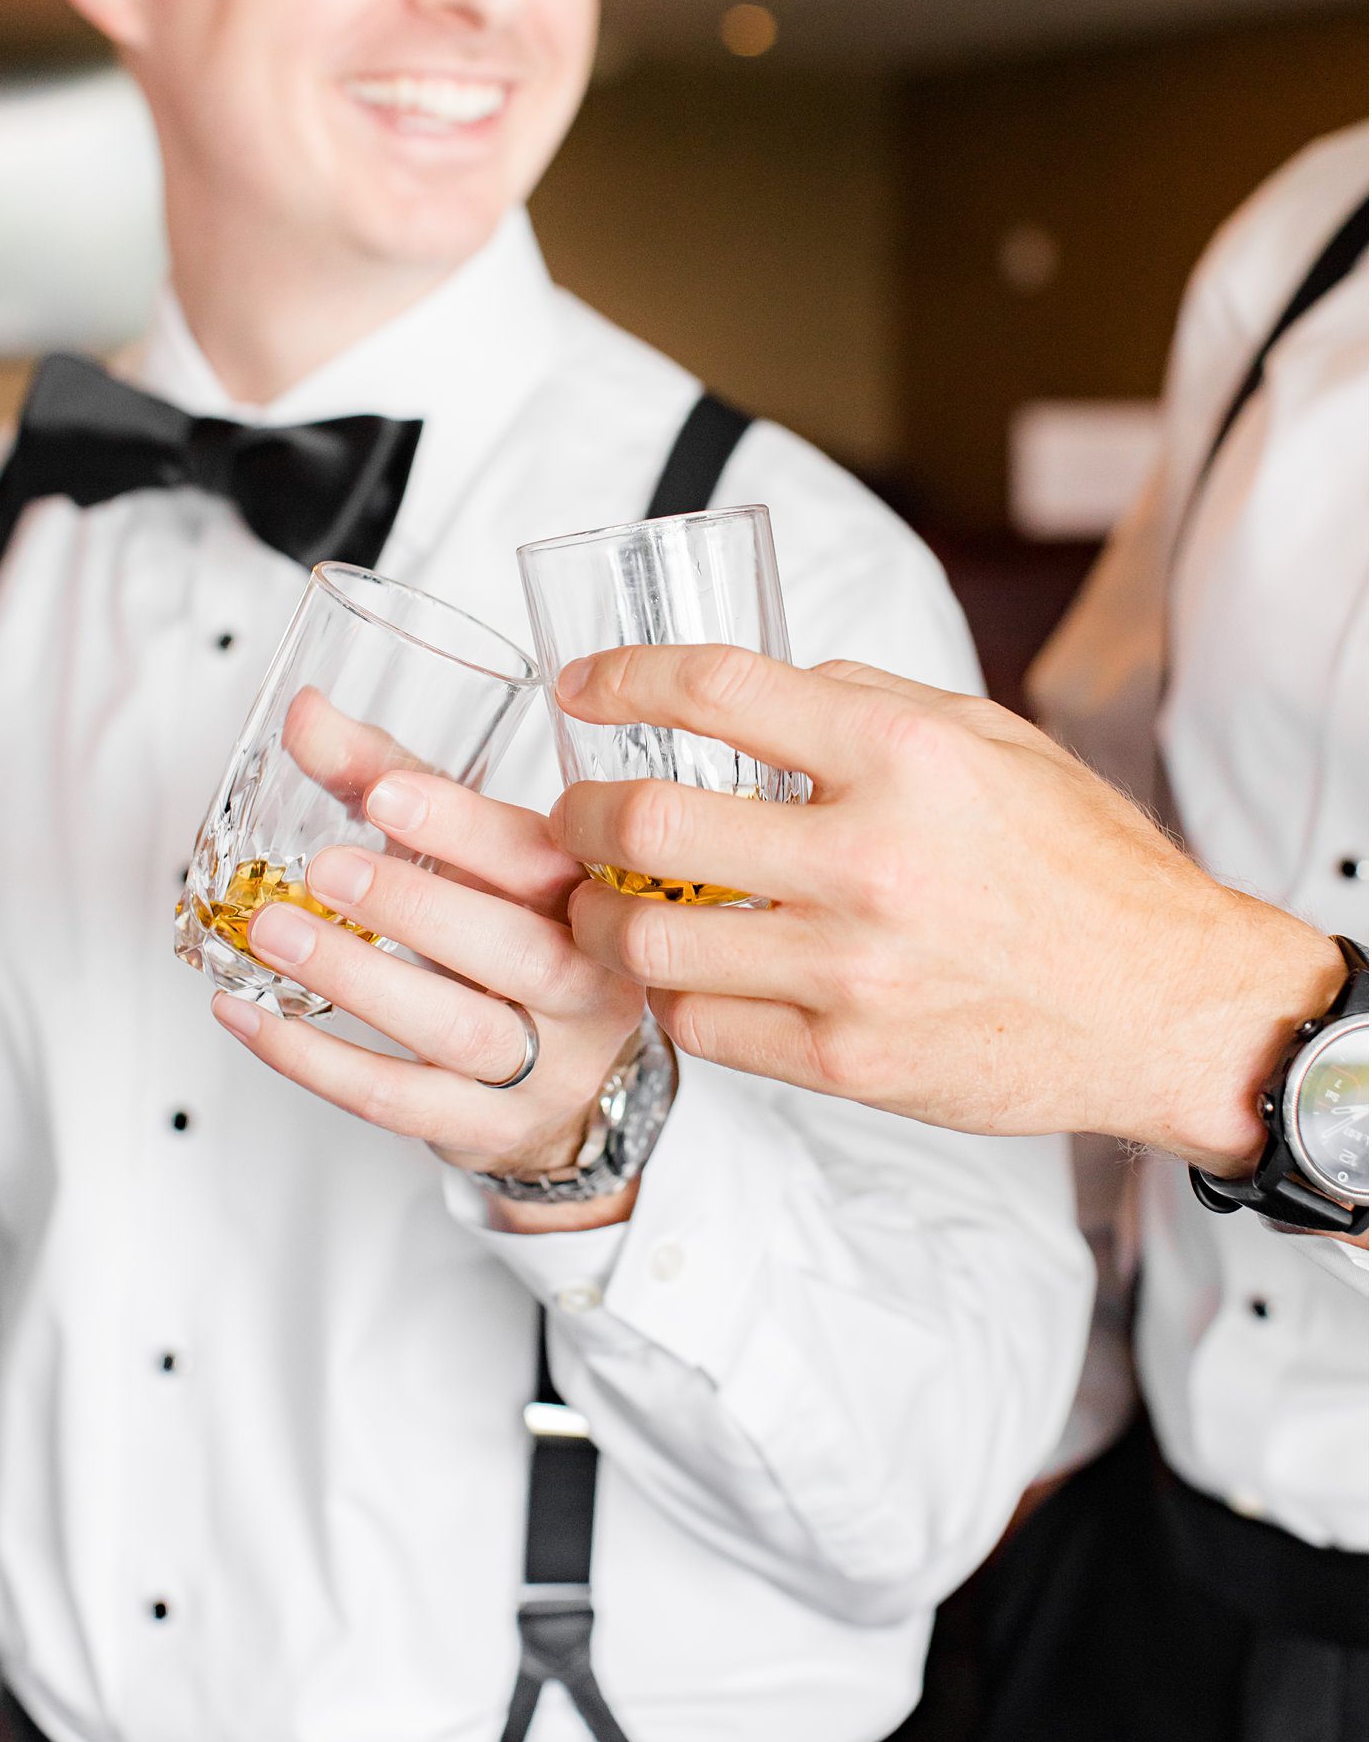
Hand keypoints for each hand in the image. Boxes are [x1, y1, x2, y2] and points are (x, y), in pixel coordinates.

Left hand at [210, 702, 647, 1230]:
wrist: (563, 1082)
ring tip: (274, 935)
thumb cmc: (507, 930)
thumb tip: (302, 712)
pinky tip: (250, 1017)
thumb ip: (388, 775)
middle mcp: (589, 981)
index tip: (386, 792)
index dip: (466, 827)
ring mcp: (548, 1065)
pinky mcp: (491, 1127)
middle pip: (518, 951)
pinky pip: (400, 1100)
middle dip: (416, 907)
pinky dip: (316, 1062)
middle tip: (325, 869)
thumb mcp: (466, 847)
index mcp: (592, 895)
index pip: (541, 858)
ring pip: (460, 1029)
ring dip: (359, 981)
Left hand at [550, 645, 1345, 1170]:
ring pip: (649, 941)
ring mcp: (853, 971)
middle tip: (573, 813)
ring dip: (602, 917)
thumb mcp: (990, 741)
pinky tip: (684, 971)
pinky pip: (702, 1024)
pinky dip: (674, 993)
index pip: (716, 689)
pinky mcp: (848, 1061)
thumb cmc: (1083, 867)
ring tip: (605, 902)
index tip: (583, 688)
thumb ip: (864, 703)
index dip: (623, 679)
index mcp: (905, 755)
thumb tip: (745, 694)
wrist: (1168, 1007)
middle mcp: (871, 858)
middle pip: (648, 823)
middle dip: (579, 813)